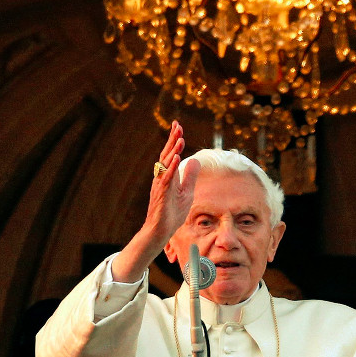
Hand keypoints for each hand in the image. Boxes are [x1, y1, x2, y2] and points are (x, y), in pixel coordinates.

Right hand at [142, 121, 199, 245]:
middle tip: (178, 126)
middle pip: (167, 155)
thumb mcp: (186, 192)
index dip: (174, 140)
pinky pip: (166, 179)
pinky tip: (177, 158)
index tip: (178, 126)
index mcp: (168, 176)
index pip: (171, 154)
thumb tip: (194, 160)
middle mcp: (162, 178)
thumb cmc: (172, 213)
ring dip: (173, 151)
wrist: (161, 230)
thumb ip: (189, 176)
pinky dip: (171, 167)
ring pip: (165, 164)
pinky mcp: (161, 195)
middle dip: (173, 140)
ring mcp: (160, 185)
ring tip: (181, 139)